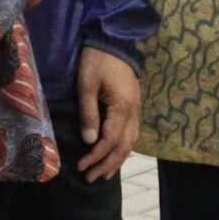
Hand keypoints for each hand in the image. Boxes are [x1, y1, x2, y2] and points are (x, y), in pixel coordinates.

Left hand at [73, 48, 141, 181]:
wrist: (114, 42)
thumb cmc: (96, 61)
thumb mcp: (86, 85)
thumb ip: (89, 113)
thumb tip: (89, 141)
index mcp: (123, 107)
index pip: (110, 140)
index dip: (96, 156)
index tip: (81, 167)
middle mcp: (134, 112)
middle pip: (124, 146)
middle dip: (107, 164)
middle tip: (91, 178)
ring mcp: (137, 109)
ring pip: (131, 142)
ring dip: (118, 160)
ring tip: (104, 174)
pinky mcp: (134, 106)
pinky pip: (132, 133)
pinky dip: (124, 148)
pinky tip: (116, 155)